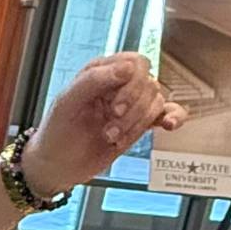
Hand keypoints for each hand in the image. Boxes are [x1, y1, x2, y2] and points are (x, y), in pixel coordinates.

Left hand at [21, 56, 183, 197]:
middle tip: (111, 125)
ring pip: (156, 102)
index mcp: (100, 71)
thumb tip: (129, 67)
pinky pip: (167, 113)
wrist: (57, 166)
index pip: (135, 63)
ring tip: (112, 137)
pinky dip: (174, 117)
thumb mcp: (67, 102)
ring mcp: (131, 104)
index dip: (131, 84)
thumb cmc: (56, 132)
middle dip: (133, 109)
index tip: (115, 107)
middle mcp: (119, 84)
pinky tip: (169, 125)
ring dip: (136, 123)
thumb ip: (94, 79)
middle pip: (149, 83)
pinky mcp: (139, 124)